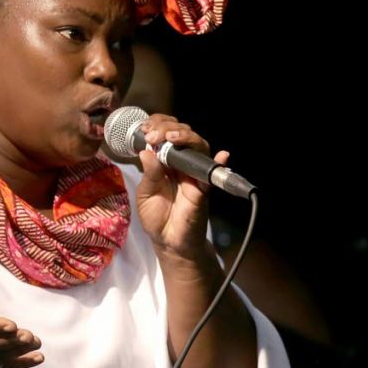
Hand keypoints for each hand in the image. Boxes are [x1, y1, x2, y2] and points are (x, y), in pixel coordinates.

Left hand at [135, 114, 230, 258]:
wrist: (169, 242)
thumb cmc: (156, 217)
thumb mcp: (145, 195)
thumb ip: (149, 174)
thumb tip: (146, 150)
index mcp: (164, 161)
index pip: (165, 133)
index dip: (158, 125)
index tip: (146, 128)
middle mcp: (181, 163)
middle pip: (183, 134)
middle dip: (168, 127)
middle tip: (154, 134)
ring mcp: (194, 173)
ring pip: (198, 146)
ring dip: (187, 137)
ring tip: (172, 138)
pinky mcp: (204, 188)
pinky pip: (213, 173)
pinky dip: (219, 163)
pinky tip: (222, 156)